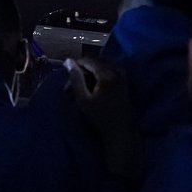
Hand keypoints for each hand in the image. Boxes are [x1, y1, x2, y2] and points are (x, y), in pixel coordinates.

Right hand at [66, 56, 140, 180]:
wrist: (120, 131)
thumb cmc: (100, 117)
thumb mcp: (83, 99)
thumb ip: (76, 79)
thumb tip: (68, 61)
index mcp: (107, 73)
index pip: (89, 60)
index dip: (76, 65)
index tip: (67, 77)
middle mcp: (117, 70)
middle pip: (95, 63)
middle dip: (82, 71)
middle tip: (71, 86)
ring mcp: (122, 75)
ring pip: (102, 67)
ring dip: (90, 75)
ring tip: (80, 89)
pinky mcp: (125, 81)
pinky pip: (109, 72)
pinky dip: (99, 77)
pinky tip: (92, 89)